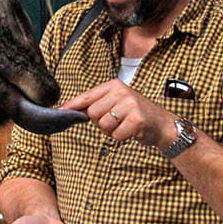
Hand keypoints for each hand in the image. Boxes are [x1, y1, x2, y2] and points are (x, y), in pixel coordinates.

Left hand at [61, 79, 175, 149]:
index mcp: (114, 85)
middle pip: (93, 114)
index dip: (72, 105)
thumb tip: (71, 110)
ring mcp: (129, 104)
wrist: (163, 124)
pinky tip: (132, 131)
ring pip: (103, 125)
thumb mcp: (118, 103)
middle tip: (117, 121)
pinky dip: (121, 137)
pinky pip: (116, 135)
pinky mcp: (136, 119)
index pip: (87, 96)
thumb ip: (98, 104)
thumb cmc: (136, 115)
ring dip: (112, 131)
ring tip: (124, 125)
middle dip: (101, 122)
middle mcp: (121, 91)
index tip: (59, 110)